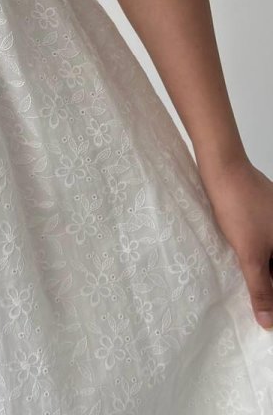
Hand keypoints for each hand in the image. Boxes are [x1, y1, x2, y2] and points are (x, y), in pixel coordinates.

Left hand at [198, 155, 272, 329]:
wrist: (223, 167)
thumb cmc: (240, 208)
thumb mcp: (250, 254)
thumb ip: (261, 288)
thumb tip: (268, 322)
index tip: (268, 318)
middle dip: (271, 287)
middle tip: (263, 311)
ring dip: (268, 273)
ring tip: (257, 293)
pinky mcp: (267, 212)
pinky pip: (269, 243)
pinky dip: (263, 257)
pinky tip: (249, 267)